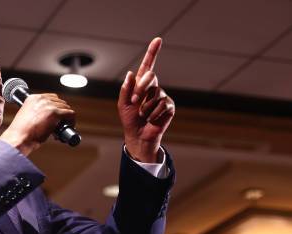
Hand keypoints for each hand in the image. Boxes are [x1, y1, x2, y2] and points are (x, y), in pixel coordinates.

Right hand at [0, 94, 74, 155]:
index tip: (56, 117)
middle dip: (62, 113)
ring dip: (67, 118)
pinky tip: (69, 128)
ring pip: (66, 108)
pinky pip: (70, 114)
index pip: (51, 97)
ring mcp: (48, 105)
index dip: (56, 107)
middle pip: (60, 102)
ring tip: (62, 129)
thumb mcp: (26, 117)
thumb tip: (47, 119)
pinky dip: (72, 121)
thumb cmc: (20, 133)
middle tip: (59, 125)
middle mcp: (41, 99)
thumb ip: (35, 113)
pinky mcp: (55, 113)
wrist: (18, 138)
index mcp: (32, 98)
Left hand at [118, 37, 174, 162]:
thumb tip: (131, 73)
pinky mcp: (169, 106)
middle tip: (134, 102)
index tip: (158, 39)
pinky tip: (151, 119)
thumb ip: (126, 89)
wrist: (138, 135)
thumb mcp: (122, 104)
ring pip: (155, 94)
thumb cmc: (129, 119)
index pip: (147, 66)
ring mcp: (162, 96)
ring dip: (145, 106)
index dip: (152, 52)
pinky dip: (154, 113)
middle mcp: (153, 87)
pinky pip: (162, 104)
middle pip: (151, 76)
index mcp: (141, 84)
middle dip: (140, 89)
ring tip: (143, 115)